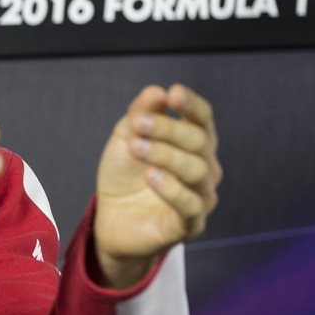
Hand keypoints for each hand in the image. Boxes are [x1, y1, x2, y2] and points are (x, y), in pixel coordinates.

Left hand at [93, 84, 221, 287]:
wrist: (111, 218)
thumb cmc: (124, 175)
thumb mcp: (126, 138)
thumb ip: (140, 114)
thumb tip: (157, 91)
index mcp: (191, 142)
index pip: (202, 118)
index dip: (192, 105)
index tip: (174, 94)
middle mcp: (204, 166)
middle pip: (199, 141)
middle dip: (167, 129)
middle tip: (138, 125)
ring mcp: (201, 195)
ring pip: (196, 169)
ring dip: (165, 155)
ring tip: (137, 148)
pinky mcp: (190, 223)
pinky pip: (190, 204)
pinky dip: (171, 188)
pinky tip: (150, 177)